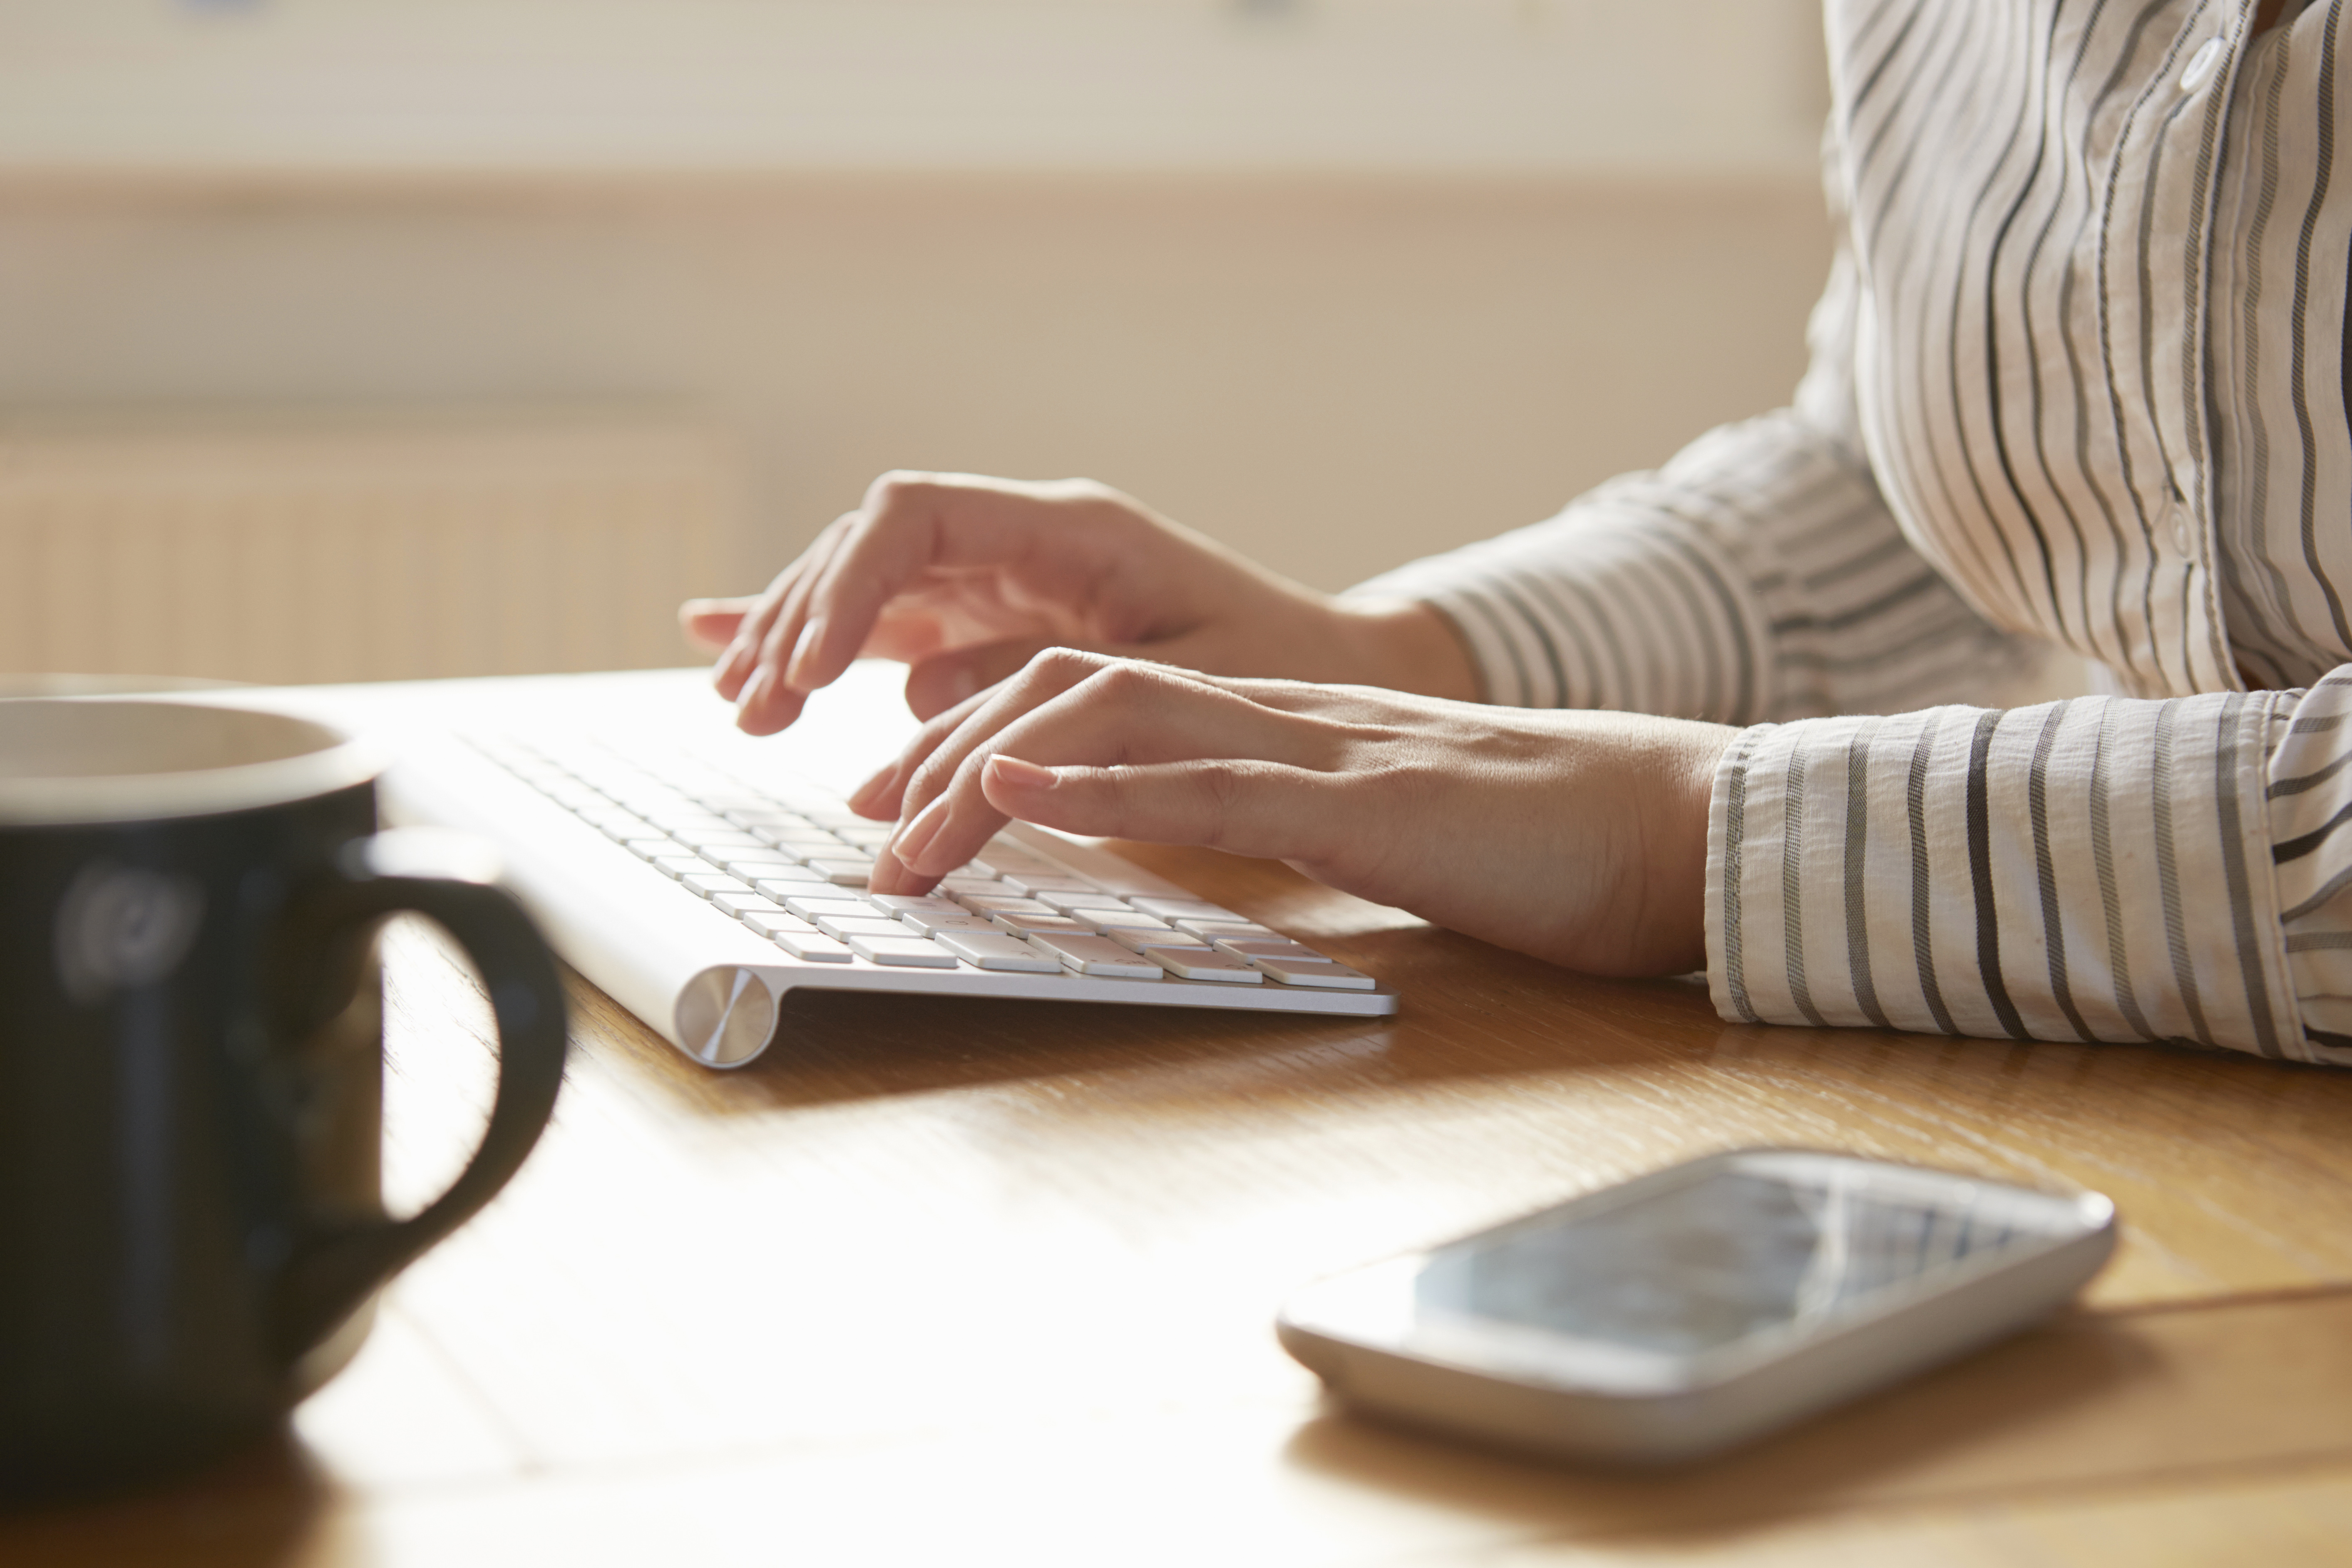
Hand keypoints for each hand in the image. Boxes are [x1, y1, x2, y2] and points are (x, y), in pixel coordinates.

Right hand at [681, 472, 1474, 733]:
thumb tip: (921, 700)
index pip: (916, 517)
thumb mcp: (1180, 681)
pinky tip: (734, 645)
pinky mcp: (992, 626)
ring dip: (797, 639)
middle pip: (872, 548)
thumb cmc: (1273, 666)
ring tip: (741, 706)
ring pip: (868, 586)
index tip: (810, 670)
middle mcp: (1021, 540)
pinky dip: (820, 639)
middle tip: (754, 709)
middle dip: (801, 620)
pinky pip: (889, 624)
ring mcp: (1000, 580)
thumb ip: (1054, 681)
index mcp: (1069, 528)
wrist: (1325, 667)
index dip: (846, 584)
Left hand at [857, 649, 1735, 976]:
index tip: (903, 808)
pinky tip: (1021, 796)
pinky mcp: (1366, 804)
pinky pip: (1213, 783)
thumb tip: (1192, 841)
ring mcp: (1319, 749)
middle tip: (863, 835)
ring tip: (901, 834)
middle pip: (1072, 697)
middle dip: (947, 759)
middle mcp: (1278, 716)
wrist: (1668, 822)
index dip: (982, 740)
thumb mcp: (1371, 826)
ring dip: (990, 778)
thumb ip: (1281, 818)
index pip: (1097, 702)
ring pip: (1117, 724)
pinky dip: (1105, 789)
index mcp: (1277, 724)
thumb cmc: (1533, 841)